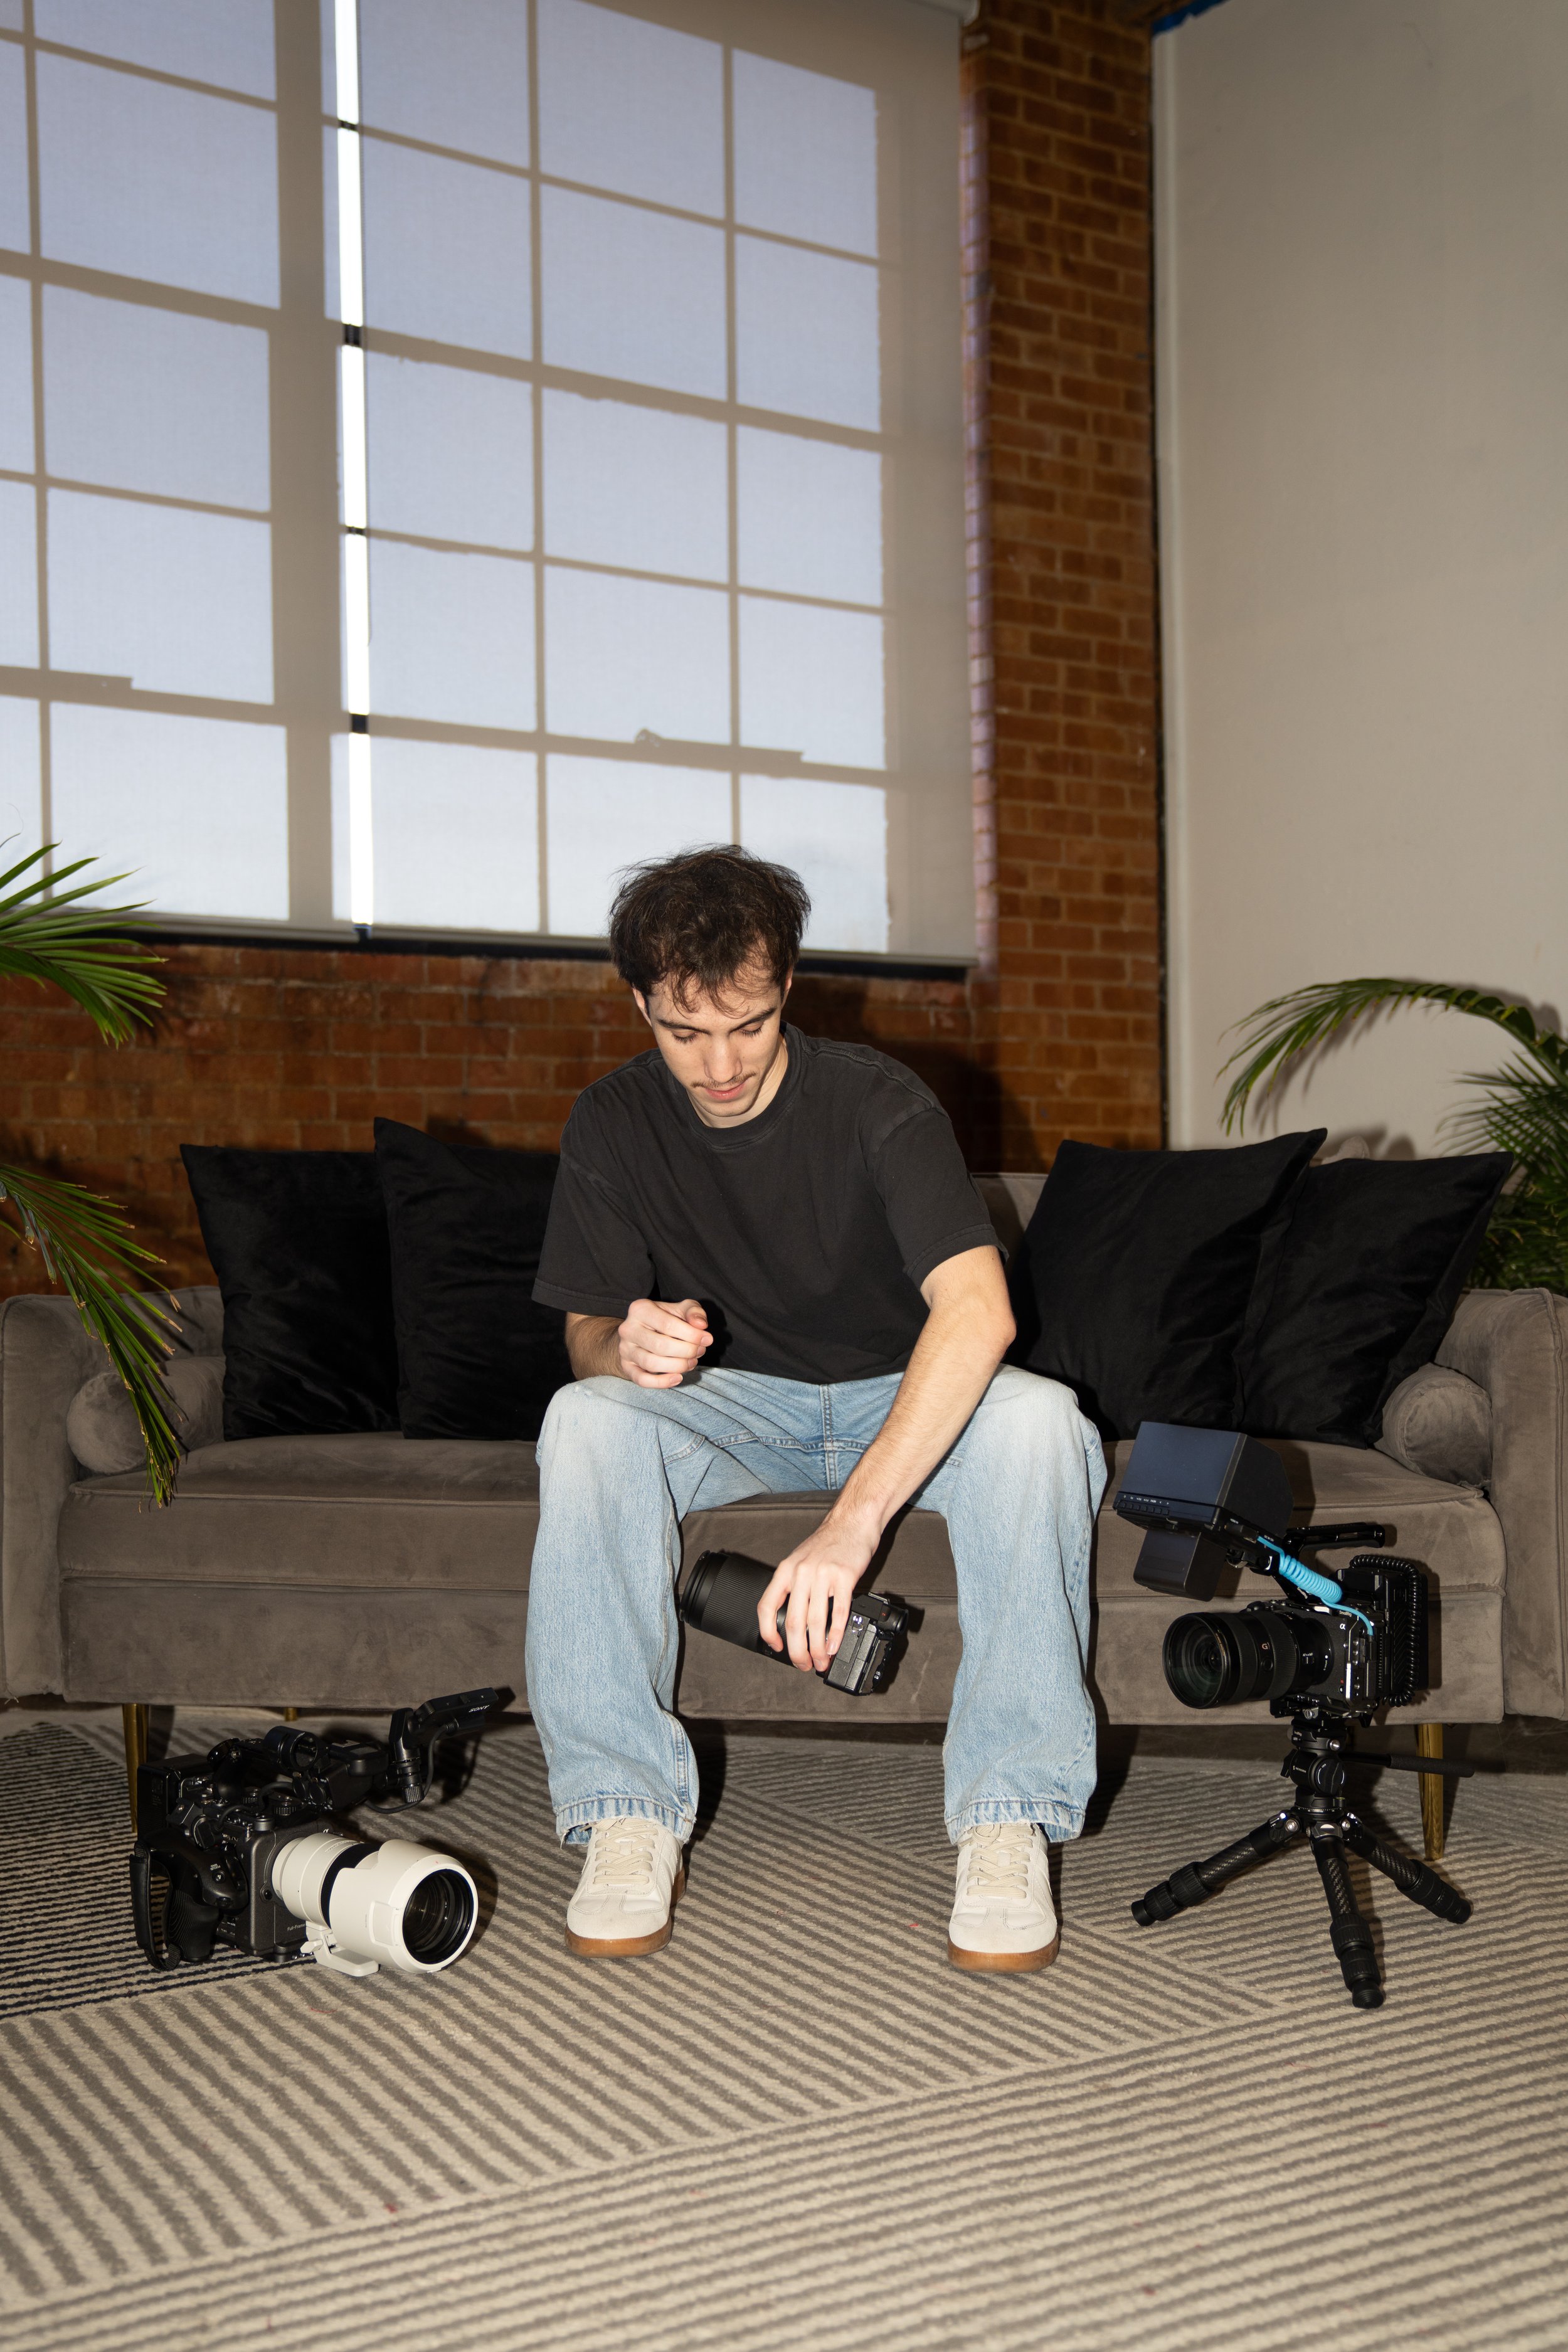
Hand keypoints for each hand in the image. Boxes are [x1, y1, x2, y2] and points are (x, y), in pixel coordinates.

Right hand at [617, 1297, 711, 1388]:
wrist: (637, 1331)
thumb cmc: (663, 1319)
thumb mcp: (679, 1309)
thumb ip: (693, 1311)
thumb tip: (701, 1325)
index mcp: (640, 1309)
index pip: (668, 1324)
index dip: (692, 1334)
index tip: (707, 1339)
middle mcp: (628, 1329)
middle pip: (660, 1345)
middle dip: (687, 1351)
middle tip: (700, 1351)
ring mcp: (625, 1349)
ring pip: (651, 1363)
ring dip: (678, 1366)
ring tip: (692, 1362)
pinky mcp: (626, 1366)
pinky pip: (642, 1379)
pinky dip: (662, 1382)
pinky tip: (678, 1378)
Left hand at [758, 1512, 879, 1671]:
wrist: (851, 1522)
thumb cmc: (827, 1544)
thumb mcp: (800, 1561)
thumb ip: (794, 1587)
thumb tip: (794, 1623)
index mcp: (785, 1571)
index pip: (766, 1607)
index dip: (768, 1633)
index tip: (777, 1647)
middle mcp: (800, 1573)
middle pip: (792, 1622)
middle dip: (797, 1651)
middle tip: (803, 1664)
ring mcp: (822, 1575)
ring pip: (815, 1622)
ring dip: (817, 1649)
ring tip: (820, 1661)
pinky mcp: (844, 1577)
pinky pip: (838, 1612)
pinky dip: (835, 1635)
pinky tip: (834, 1646)